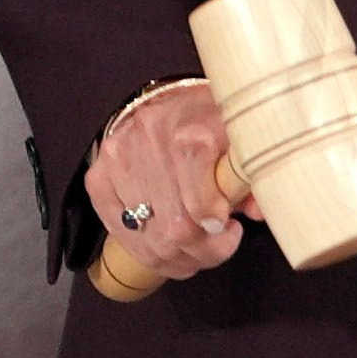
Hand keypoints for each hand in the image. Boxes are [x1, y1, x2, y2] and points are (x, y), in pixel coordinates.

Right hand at [85, 81, 259, 284]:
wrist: (164, 100)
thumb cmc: (208, 120)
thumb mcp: (240, 138)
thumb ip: (251, 176)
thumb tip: (257, 211)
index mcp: (193, 131)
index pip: (201, 204)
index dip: (217, 226)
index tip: (229, 227)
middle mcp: (151, 145)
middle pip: (176, 229)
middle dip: (204, 250)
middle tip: (220, 243)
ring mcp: (120, 163)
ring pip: (149, 239)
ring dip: (178, 258)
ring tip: (197, 249)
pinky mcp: (99, 179)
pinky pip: (121, 233)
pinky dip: (147, 250)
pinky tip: (167, 247)